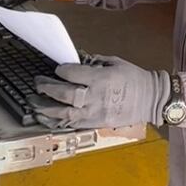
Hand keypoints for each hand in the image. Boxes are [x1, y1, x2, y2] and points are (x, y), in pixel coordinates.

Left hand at [27, 55, 169, 129]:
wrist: (151, 99)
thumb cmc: (134, 78)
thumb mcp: (115, 62)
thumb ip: (94, 62)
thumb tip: (77, 60)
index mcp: (102, 78)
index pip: (73, 74)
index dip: (61, 70)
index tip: (57, 69)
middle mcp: (96, 97)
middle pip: (65, 94)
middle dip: (47, 88)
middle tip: (37, 83)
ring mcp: (96, 113)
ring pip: (65, 114)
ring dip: (46, 109)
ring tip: (34, 104)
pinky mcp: (97, 123)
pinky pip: (73, 124)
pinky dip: (58, 121)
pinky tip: (47, 118)